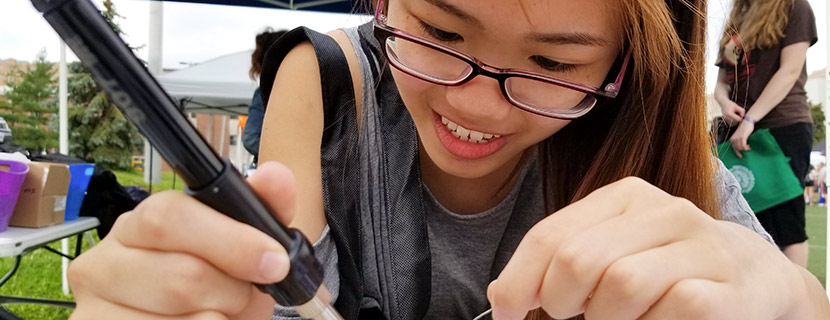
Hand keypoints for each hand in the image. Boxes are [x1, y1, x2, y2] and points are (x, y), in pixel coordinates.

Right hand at [68, 162, 298, 319]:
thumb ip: (261, 213)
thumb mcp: (243, 252)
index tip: (273, 262)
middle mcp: (102, 264)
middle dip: (230, 292)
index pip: (169, 218)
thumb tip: (276, 175)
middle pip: (181, 277)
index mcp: (136, 226)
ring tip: (217, 316)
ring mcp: (93, 311)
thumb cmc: (214, 291)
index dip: (231, 241)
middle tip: (240, 298)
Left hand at [488, 177, 804, 319]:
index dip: (519, 281)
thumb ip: (562, 264)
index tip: (508, 311)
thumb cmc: (668, 270)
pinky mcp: (727, 287)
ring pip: (621, 285)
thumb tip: (504, 298)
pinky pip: (672, 309)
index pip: (551, 236)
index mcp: (623, 198)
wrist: (755, 279)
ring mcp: (699, 245)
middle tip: (568, 317)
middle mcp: (662, 211)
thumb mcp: (613, 253)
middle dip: (558, 302)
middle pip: (578, 260)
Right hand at [719, 100, 744, 125]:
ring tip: (736, 116)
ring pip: (733, 123)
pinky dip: (733, 121)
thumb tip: (743, 116)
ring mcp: (725, 119)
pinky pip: (731, 123)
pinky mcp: (725, 120)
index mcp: (729, 114)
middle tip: (739, 115)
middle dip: (738, 119)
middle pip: (736, 122)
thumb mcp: (737, 106)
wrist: (723, 104)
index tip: (741, 115)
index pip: (738, 119)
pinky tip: (734, 117)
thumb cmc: (730, 104)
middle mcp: (726, 117)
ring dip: (736, 121)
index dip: (741, 118)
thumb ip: (741, 111)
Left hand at [729, 120, 753, 157]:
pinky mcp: (742, 137)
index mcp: (732, 139)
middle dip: (742, 151)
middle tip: (748, 149)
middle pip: (737, 149)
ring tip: (749, 147)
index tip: (740, 156)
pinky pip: (743, 146)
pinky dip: (746, 148)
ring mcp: (737, 138)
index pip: (733, 148)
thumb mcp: (739, 135)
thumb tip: (741, 147)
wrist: (747, 122)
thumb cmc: (744, 129)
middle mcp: (733, 139)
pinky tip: (749, 146)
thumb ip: (739, 140)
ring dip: (745, 149)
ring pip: (740, 148)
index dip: (737, 152)